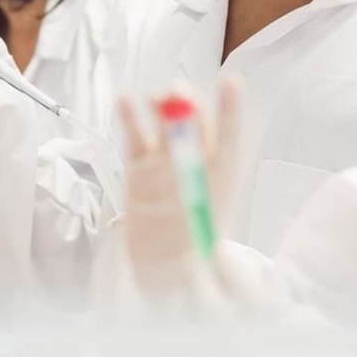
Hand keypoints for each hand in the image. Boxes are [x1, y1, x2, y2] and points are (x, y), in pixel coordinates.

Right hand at [119, 77, 240, 295]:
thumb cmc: (193, 255)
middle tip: (179, 94)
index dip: (230, 110)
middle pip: (193, 127)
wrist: (164, 273)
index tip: (231, 84)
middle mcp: (194, 165)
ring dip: (161, 109)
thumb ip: (202, 215)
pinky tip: (125, 100)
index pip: (227, 138)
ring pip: (164, 128)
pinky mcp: (140, 170)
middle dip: (188, 107)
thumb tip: (206, 201)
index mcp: (221, 177)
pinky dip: (130, 119)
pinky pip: (135, 139)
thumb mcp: (207, 239)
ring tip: (157, 96)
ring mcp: (165, 165)